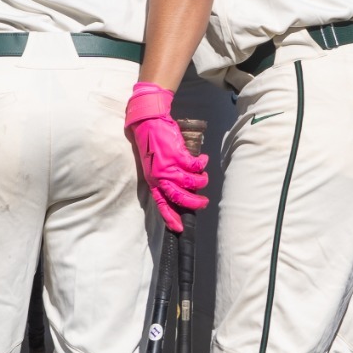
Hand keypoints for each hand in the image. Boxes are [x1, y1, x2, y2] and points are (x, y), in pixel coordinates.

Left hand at [124, 83, 207, 231]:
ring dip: (201, 181)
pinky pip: (195, 166)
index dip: (171, 218)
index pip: (162, 204)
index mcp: (154, 182)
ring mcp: (169, 167)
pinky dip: (202, 164)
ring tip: (204, 178)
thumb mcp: (155, 166)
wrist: (148, 123)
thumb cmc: (153, 145)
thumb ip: (166, 179)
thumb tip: (184, 189)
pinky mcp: (177, 156)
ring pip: (191, 183)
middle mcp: (160, 178)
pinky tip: (203, 160)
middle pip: (180, 198)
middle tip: (203, 202)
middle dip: (195, 203)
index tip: (179, 229)